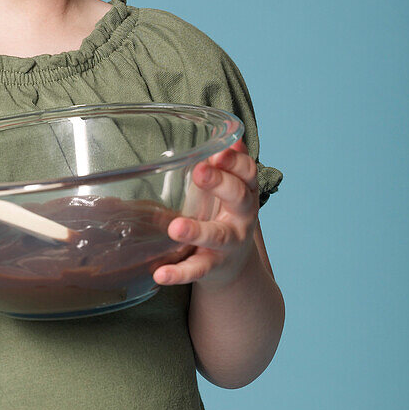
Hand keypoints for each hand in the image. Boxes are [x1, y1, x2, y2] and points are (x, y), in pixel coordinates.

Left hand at [152, 139, 259, 289]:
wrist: (234, 266)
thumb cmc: (224, 214)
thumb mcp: (229, 189)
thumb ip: (226, 165)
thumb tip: (228, 135)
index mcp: (244, 192)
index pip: (248, 173)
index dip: (236, 161)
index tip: (219, 151)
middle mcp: (242, 217)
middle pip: (239, 198)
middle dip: (220, 184)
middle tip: (199, 172)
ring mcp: (229, 244)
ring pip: (218, 236)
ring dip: (198, 231)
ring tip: (175, 228)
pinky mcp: (213, 266)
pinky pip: (197, 269)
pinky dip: (178, 273)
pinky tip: (160, 274)